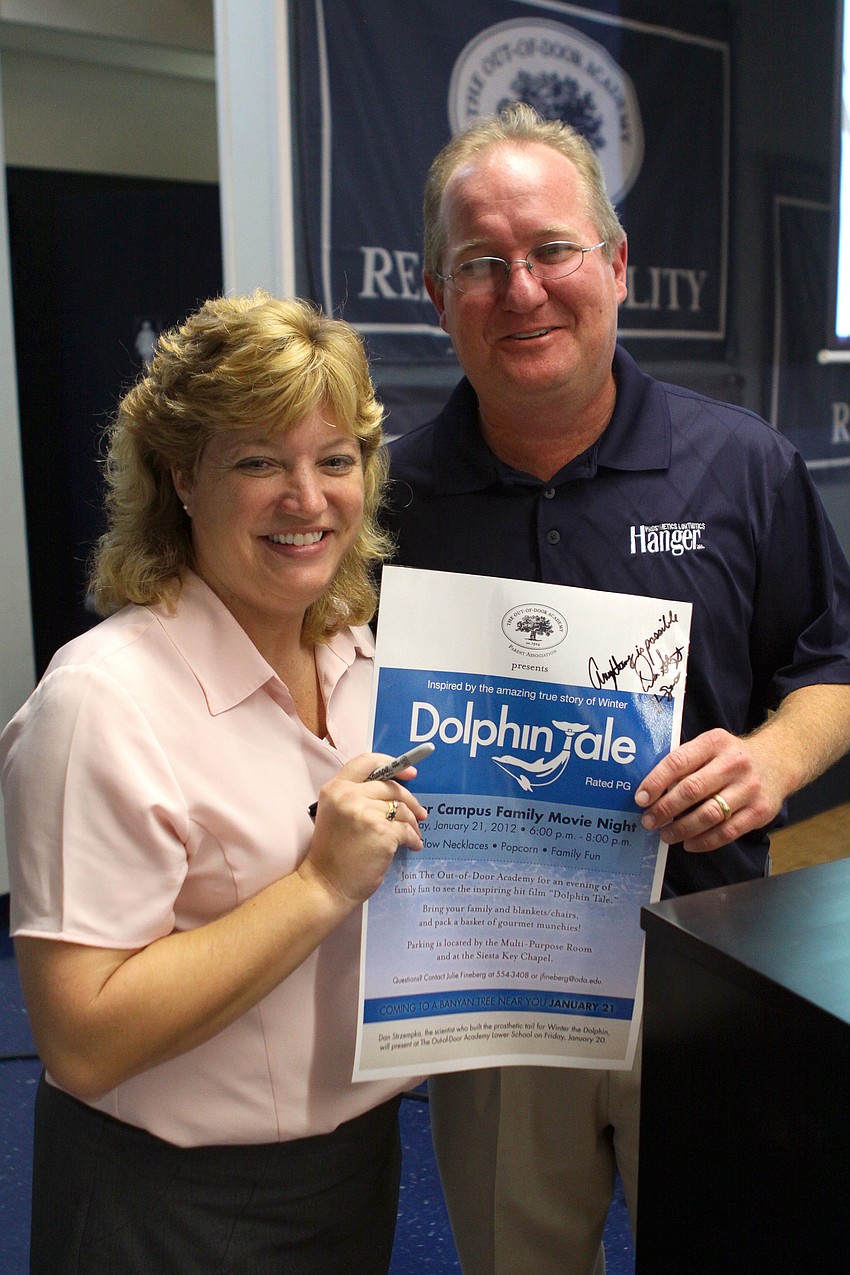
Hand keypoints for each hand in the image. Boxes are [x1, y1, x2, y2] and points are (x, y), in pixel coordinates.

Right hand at [303, 753, 427, 902]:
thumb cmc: (331, 853)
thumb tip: (393, 789)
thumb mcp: (335, 814)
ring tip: (414, 834)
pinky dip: (413, 839)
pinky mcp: (382, 833)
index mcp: (336, 788)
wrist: (324, 885)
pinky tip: (412, 846)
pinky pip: (407, 830)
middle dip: (409, 800)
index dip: (392, 764)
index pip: (367, 761)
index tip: (409, 773)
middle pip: (390, 787)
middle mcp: (349, 796)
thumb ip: (356, 796)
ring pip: (401, 809)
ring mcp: (366, 814)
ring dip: (412, 823)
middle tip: (420, 813)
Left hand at [634, 727, 786, 852]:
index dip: (655, 782)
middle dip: (665, 809)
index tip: (640, 798)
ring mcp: (749, 788)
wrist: (778, 762)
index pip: (678, 762)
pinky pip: (727, 832)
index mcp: (715, 742)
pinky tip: (689, 843)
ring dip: (682, 828)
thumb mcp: (710, 746)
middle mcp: (734, 763)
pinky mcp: (760, 811)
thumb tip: (649, 789)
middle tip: (649, 821)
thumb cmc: (731, 757)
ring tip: (665, 834)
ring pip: (709, 814)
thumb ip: (685, 761)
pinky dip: (704, 841)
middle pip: (692, 790)